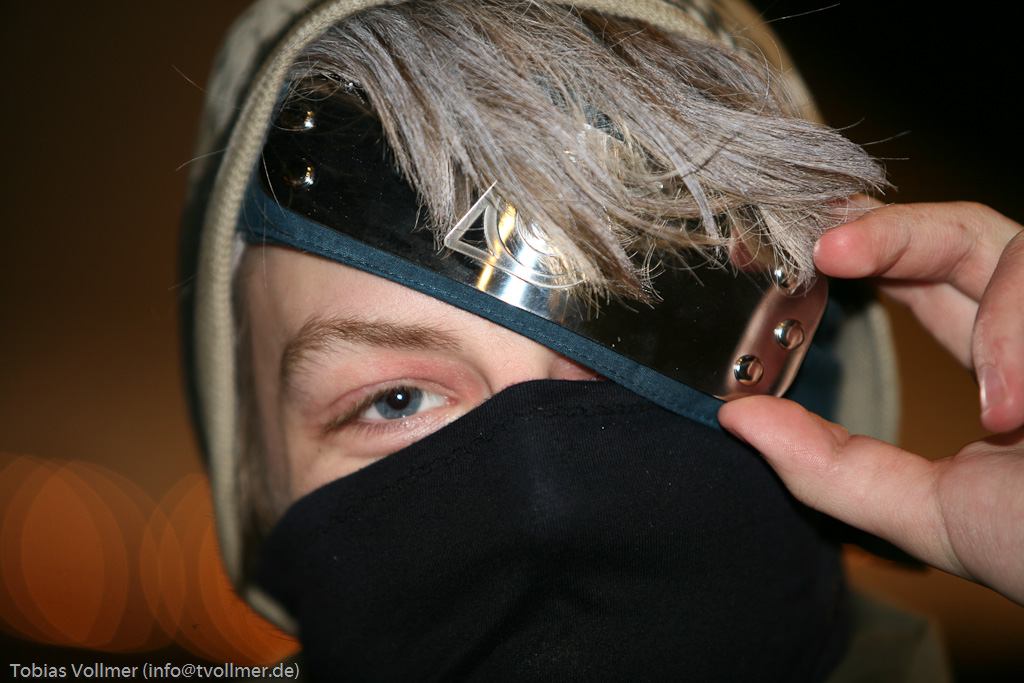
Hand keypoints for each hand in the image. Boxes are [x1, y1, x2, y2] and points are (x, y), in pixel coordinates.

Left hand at [719, 200, 1023, 604]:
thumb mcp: (934, 514)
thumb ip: (832, 467)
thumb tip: (736, 419)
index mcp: (1000, 364)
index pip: (921, 277)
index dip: (857, 251)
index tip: (784, 253)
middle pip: (960, 234)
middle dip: (891, 231)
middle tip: (826, 249)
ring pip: (1018, 247)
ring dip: (1001, 320)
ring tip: (1008, 413)